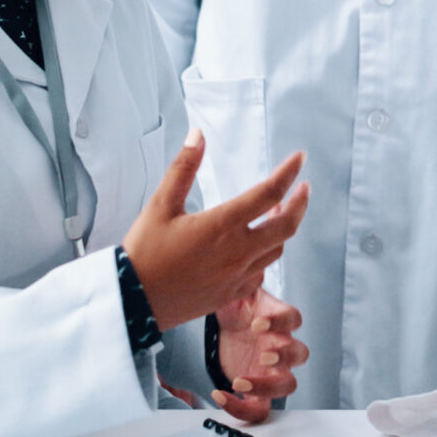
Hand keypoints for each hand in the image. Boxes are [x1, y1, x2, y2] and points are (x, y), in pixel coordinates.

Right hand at [124, 131, 307, 330]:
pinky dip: (266, 255)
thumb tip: (197, 134)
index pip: (268, 193)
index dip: (288, 172)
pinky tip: (258, 247)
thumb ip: (183, 167)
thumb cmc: (145, 251)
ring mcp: (237, 276)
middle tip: (303, 188)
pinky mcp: (231, 294)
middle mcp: (237, 252)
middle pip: (287, 226)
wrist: (133, 301)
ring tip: (280, 212)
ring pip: (277, 250)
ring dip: (284, 229)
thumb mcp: (160, 204)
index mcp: (221, 225)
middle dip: (300, 203)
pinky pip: (261, 272)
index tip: (299, 158)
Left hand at [211, 289, 305, 421]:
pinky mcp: (257, 390)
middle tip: (263, 356)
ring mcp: (271, 371)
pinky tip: (219, 395)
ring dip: (268, 386)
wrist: (227, 328)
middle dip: (285, 356)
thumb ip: (246, 279)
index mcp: (278, 321)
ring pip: (287, 385)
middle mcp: (280, 346)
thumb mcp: (239, 291)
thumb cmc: (239, 310)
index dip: (280, 321)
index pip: (293, 318)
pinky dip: (241, 407)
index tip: (257, 324)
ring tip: (240, 381)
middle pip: (300, 354)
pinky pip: (259, 408)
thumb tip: (250, 263)